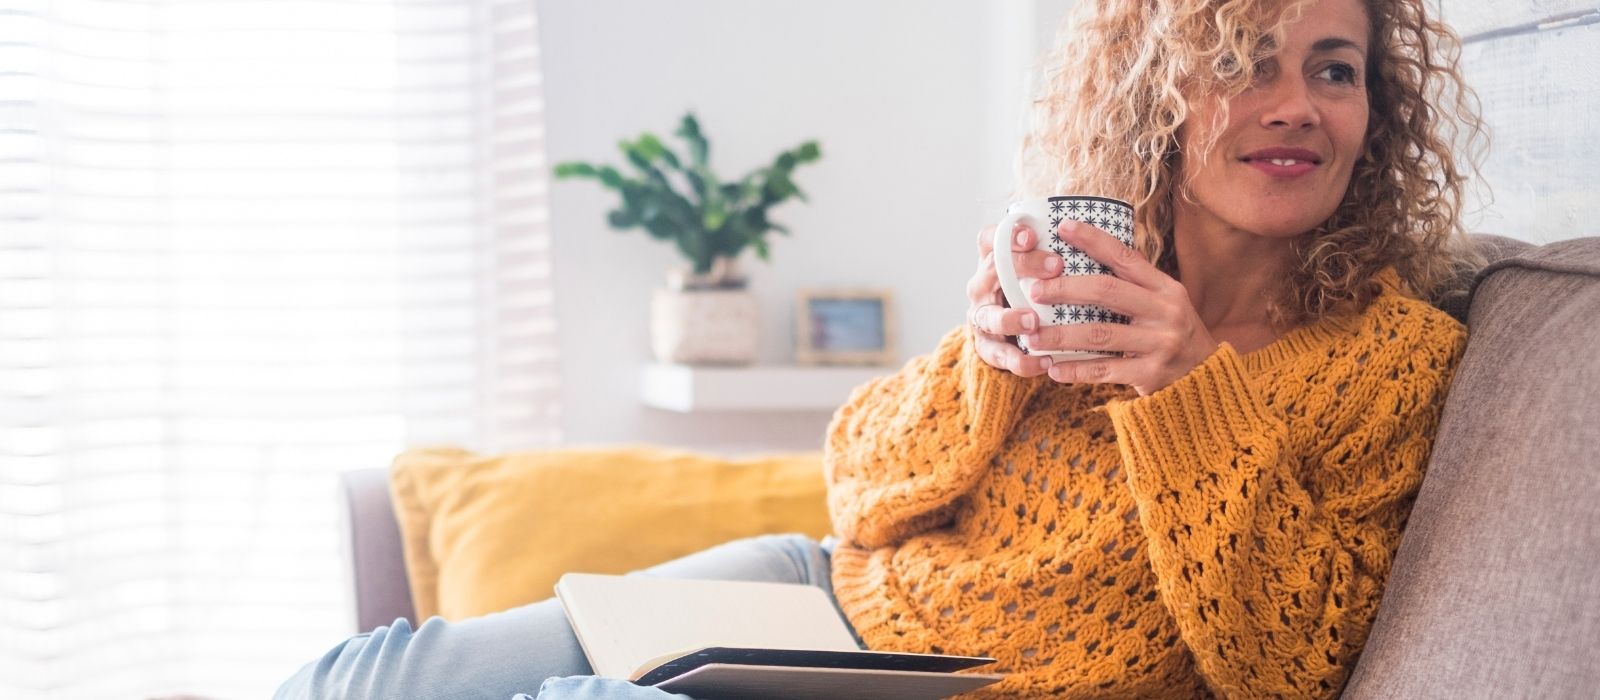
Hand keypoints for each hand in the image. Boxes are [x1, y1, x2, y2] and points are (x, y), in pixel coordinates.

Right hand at [966, 222, 1066, 377]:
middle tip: (1055, 266)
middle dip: (1023, 266)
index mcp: (993, 261)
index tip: (1032, 235)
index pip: (991, 239)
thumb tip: (1102, 241)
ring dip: (1010, 318)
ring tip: (1032, 321)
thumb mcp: (1040, 271)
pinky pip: (1000, 355)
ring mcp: (982, 317)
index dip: (1008, 235)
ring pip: (989, 316)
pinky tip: (1045, 362)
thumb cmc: (1034, 292)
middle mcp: (982, 286)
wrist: (1010, 334)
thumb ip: (1056, 257)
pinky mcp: (987, 348)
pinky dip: (1021, 361)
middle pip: (992, 270)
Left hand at [1024, 220, 1218, 395]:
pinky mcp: (1151, 373)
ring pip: (1099, 334)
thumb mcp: (1163, 303)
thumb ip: (1132, 286)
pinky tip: (1053, 369)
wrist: (1207, 377)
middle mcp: (1165, 311)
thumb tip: (1082, 260)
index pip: (1125, 257)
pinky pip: (1105, 370)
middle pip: (1107, 291)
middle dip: (1065, 289)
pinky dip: (1076, 369)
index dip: (1093, 240)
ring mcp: (1159, 343)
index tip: (1063, 227)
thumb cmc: (1171, 333)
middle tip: (1035, 291)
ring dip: (1060, 336)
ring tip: (1032, 337)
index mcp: (1165, 288)